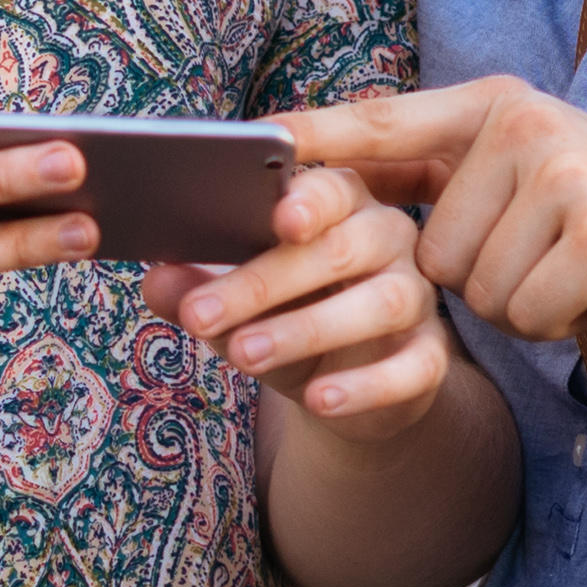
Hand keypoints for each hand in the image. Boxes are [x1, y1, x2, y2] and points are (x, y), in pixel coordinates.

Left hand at [145, 161, 457, 436]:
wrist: (344, 384)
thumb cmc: (286, 317)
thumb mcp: (236, 306)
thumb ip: (198, 288)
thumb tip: (156, 279)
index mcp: (340, 204)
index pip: (329, 187)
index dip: (307, 200)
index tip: (275, 217)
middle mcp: (387, 238)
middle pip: (341, 247)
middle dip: (264, 280)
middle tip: (199, 314)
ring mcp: (417, 297)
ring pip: (378, 304)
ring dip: (306, 329)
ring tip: (243, 354)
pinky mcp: (430, 356)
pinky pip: (411, 367)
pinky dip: (363, 385)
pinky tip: (318, 399)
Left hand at [275, 80, 586, 360]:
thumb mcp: (533, 174)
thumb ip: (448, 171)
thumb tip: (333, 187)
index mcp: (497, 105)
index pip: (382, 122)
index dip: (313, 142)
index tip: (249, 146)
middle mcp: (525, 124)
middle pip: (424, 249)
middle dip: (472, 279)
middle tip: (541, 258)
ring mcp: (564, 174)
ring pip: (468, 288)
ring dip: (515, 304)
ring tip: (570, 271)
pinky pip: (520, 311)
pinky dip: (550, 322)